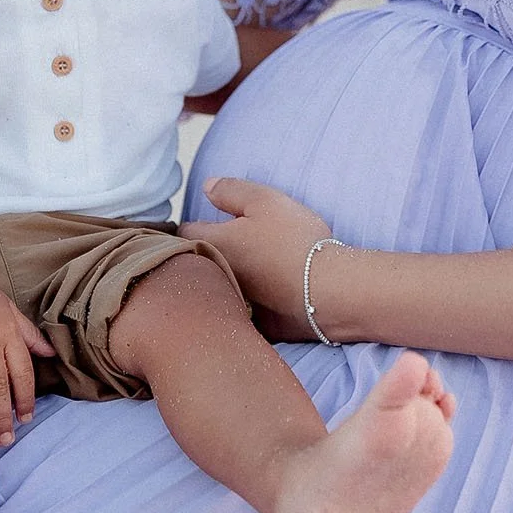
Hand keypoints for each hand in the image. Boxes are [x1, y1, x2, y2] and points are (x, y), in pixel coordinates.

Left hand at [180, 178, 339, 339]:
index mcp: (214, 244)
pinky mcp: (255, 325)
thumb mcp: (264, 201)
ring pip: (221, 287)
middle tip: (230, 244)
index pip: (184, 232)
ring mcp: (235, 303)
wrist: (328, 290)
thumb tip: (206, 187)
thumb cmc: (295, 241)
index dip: (195, 224)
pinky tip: (267, 296)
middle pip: (199, 263)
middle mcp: (217, 277)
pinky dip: (249, 304)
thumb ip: (231, 191)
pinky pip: (244, 312)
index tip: (208, 222)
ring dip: (227, 279)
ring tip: (251, 269)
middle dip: (207, 254)